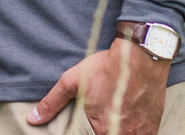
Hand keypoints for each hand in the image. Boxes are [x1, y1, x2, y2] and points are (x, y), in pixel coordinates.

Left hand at [27, 38, 167, 134]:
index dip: (84, 132)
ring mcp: (139, 134)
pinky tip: (126, 120)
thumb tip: (32, 119)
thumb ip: (52, 103)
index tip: (88, 123)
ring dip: (116, 131)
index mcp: (100, 129)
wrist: (142, 58)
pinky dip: (132, 132)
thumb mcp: (73, 81)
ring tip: (113, 117)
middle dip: (99, 131)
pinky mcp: (152, 130)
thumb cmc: (107, 68)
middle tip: (99, 117)